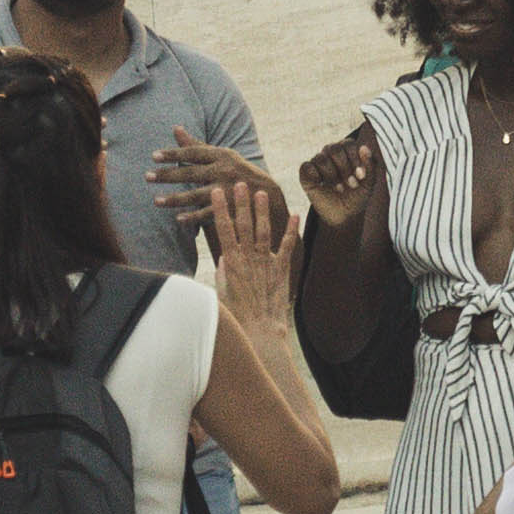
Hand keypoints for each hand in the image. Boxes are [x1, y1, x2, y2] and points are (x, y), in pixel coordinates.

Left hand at [148, 136, 276, 255]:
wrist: (266, 194)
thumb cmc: (236, 171)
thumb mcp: (221, 155)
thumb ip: (196, 145)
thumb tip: (175, 128)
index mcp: (221, 155)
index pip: (193, 153)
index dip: (174, 154)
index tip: (154, 156)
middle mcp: (224, 170)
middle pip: (191, 173)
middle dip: (168, 175)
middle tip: (147, 176)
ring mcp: (227, 190)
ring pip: (196, 194)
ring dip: (175, 199)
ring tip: (156, 201)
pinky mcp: (231, 207)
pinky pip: (207, 213)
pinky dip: (192, 217)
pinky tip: (178, 219)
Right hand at [198, 166, 294, 311]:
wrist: (260, 330)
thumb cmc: (237, 314)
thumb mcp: (222, 291)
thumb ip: (224, 272)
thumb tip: (224, 257)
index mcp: (231, 263)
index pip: (224, 230)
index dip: (221, 209)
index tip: (218, 192)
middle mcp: (248, 259)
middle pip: (244, 225)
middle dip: (241, 203)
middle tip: (240, 183)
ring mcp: (265, 263)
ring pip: (264, 231)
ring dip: (263, 211)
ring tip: (261, 192)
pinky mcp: (281, 270)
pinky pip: (287, 247)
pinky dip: (291, 231)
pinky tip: (295, 215)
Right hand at [299, 125, 384, 228]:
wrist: (345, 216)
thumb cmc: (357, 196)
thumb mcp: (369, 183)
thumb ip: (371, 165)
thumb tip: (364, 147)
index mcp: (346, 151)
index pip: (348, 144)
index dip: (355, 159)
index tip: (361, 176)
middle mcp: (331, 153)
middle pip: (334, 149)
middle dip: (344, 168)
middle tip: (351, 184)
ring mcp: (317, 162)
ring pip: (321, 159)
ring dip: (332, 176)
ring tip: (339, 188)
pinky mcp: (306, 173)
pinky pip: (306, 167)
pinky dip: (316, 177)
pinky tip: (322, 185)